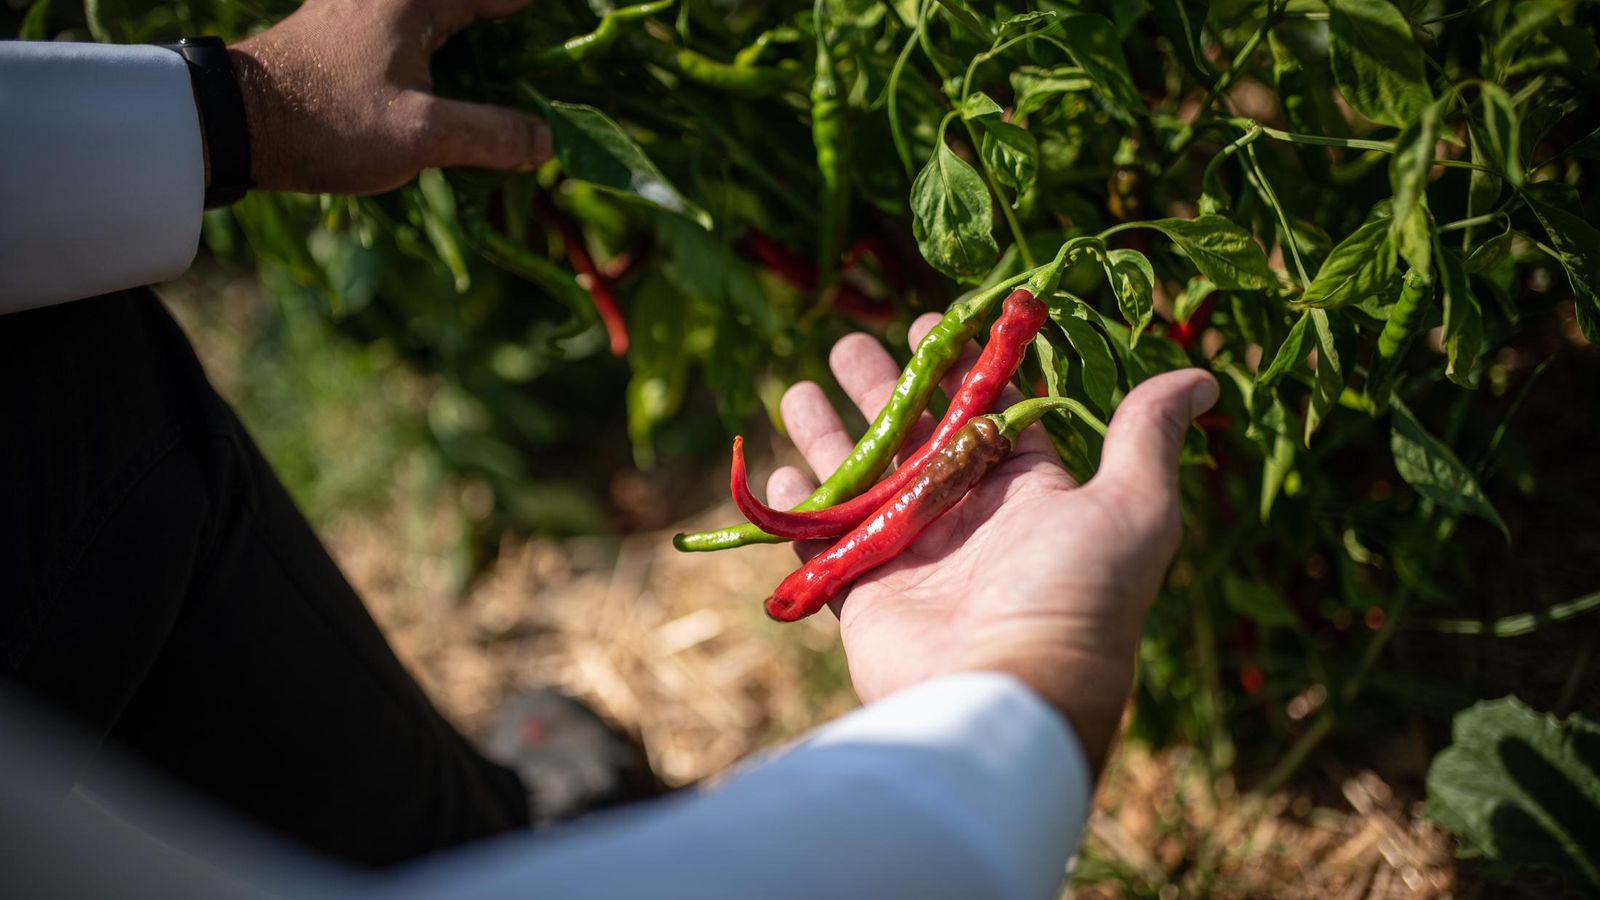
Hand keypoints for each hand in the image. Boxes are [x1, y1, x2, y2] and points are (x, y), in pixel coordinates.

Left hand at [227, 0, 550, 194]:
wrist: (233, 122)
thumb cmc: (329, 120)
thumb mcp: (422, 136)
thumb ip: (493, 135)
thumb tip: (549, 144)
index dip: (536, 16)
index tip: (576, 42)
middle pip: (473, 6)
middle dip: (507, 28)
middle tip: (549, 69)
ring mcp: (363, 5)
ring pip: (443, 17)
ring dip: (479, 42)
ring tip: (516, 82)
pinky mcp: (345, 29)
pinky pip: (416, 29)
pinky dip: (447, 50)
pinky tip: (461, 88)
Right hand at [767, 315, 1218, 772]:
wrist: (1007, 684)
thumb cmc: (1075, 593)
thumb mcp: (1132, 505)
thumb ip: (1147, 435)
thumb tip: (1203, 377)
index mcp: (1025, 491)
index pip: (989, 414)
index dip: (963, 368)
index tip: (931, 320)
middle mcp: (965, 516)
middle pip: (914, 435)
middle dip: (882, 387)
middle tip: (849, 343)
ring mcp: (910, 554)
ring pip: (860, 477)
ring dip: (828, 434)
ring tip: (798, 389)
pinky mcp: (862, 591)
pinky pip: (822, 541)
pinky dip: (795, 509)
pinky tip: (773, 473)